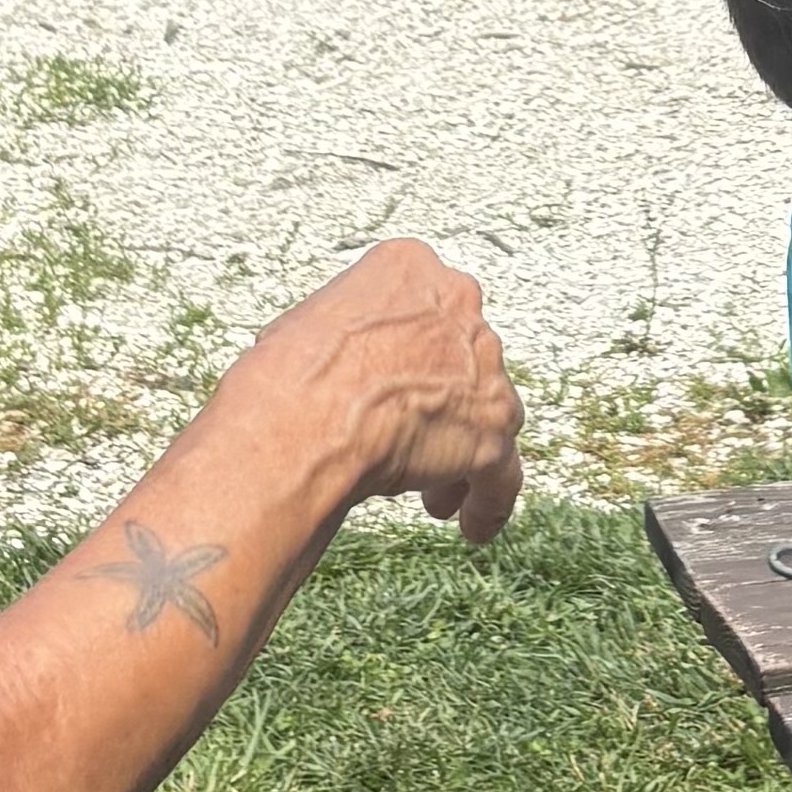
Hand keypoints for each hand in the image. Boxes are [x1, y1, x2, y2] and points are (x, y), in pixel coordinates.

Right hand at [222, 239, 524, 545]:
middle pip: (464, 360)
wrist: (305, 417)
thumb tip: (334, 364)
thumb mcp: (305, 325)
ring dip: (462, 453)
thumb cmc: (288, 376)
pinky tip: (471, 524)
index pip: (426, 308)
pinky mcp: (493, 426)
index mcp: (409, 267)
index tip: (397, 379)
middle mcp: (457, 305)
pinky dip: (489, 500)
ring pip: (489, 413)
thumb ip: (345, 333)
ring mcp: (482, 365)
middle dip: (441, 403)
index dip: (411, 354)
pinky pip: (503, 472)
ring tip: (431, 495)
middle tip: (412, 437)